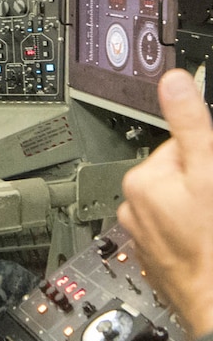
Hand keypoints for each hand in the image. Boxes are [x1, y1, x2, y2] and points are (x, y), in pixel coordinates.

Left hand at [118, 69, 212, 337]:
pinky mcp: (161, 259)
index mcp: (142, 180)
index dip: (211, 153)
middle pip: (184, 175)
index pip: (182, 144)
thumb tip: (173, 81)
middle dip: (208, 181)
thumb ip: (191, 124)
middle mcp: (135, 207)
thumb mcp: (210, 170)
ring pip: (186, 204)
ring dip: (205, 207)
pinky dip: (200, 232)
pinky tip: (210, 244)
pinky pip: (184, 233)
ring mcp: (147, 236)